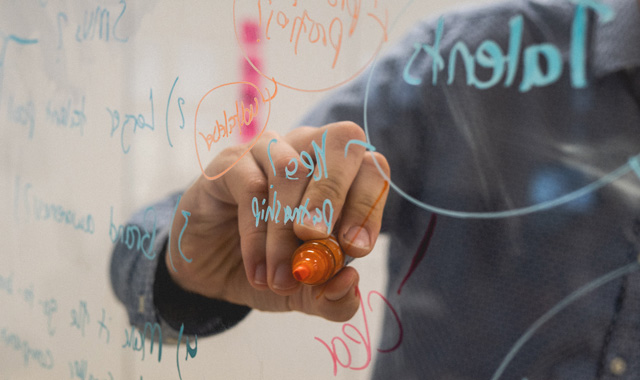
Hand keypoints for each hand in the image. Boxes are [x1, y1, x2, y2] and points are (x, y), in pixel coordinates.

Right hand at [166, 121, 389, 321]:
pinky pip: (251, 187)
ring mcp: (270, 150)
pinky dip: (257, 235)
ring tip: (282, 278)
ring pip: (291, 170)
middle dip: (333, 196)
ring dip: (287, 230)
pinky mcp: (232, 163)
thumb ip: (334, 298)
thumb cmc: (271, 267)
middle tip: (316, 241)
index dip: (369, 205)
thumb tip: (350, 282)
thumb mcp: (307, 294)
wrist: (212, 271)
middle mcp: (310, 150)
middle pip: (340, 141)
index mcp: (342, 175)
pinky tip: (257, 270)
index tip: (354, 250)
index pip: (372, 169)